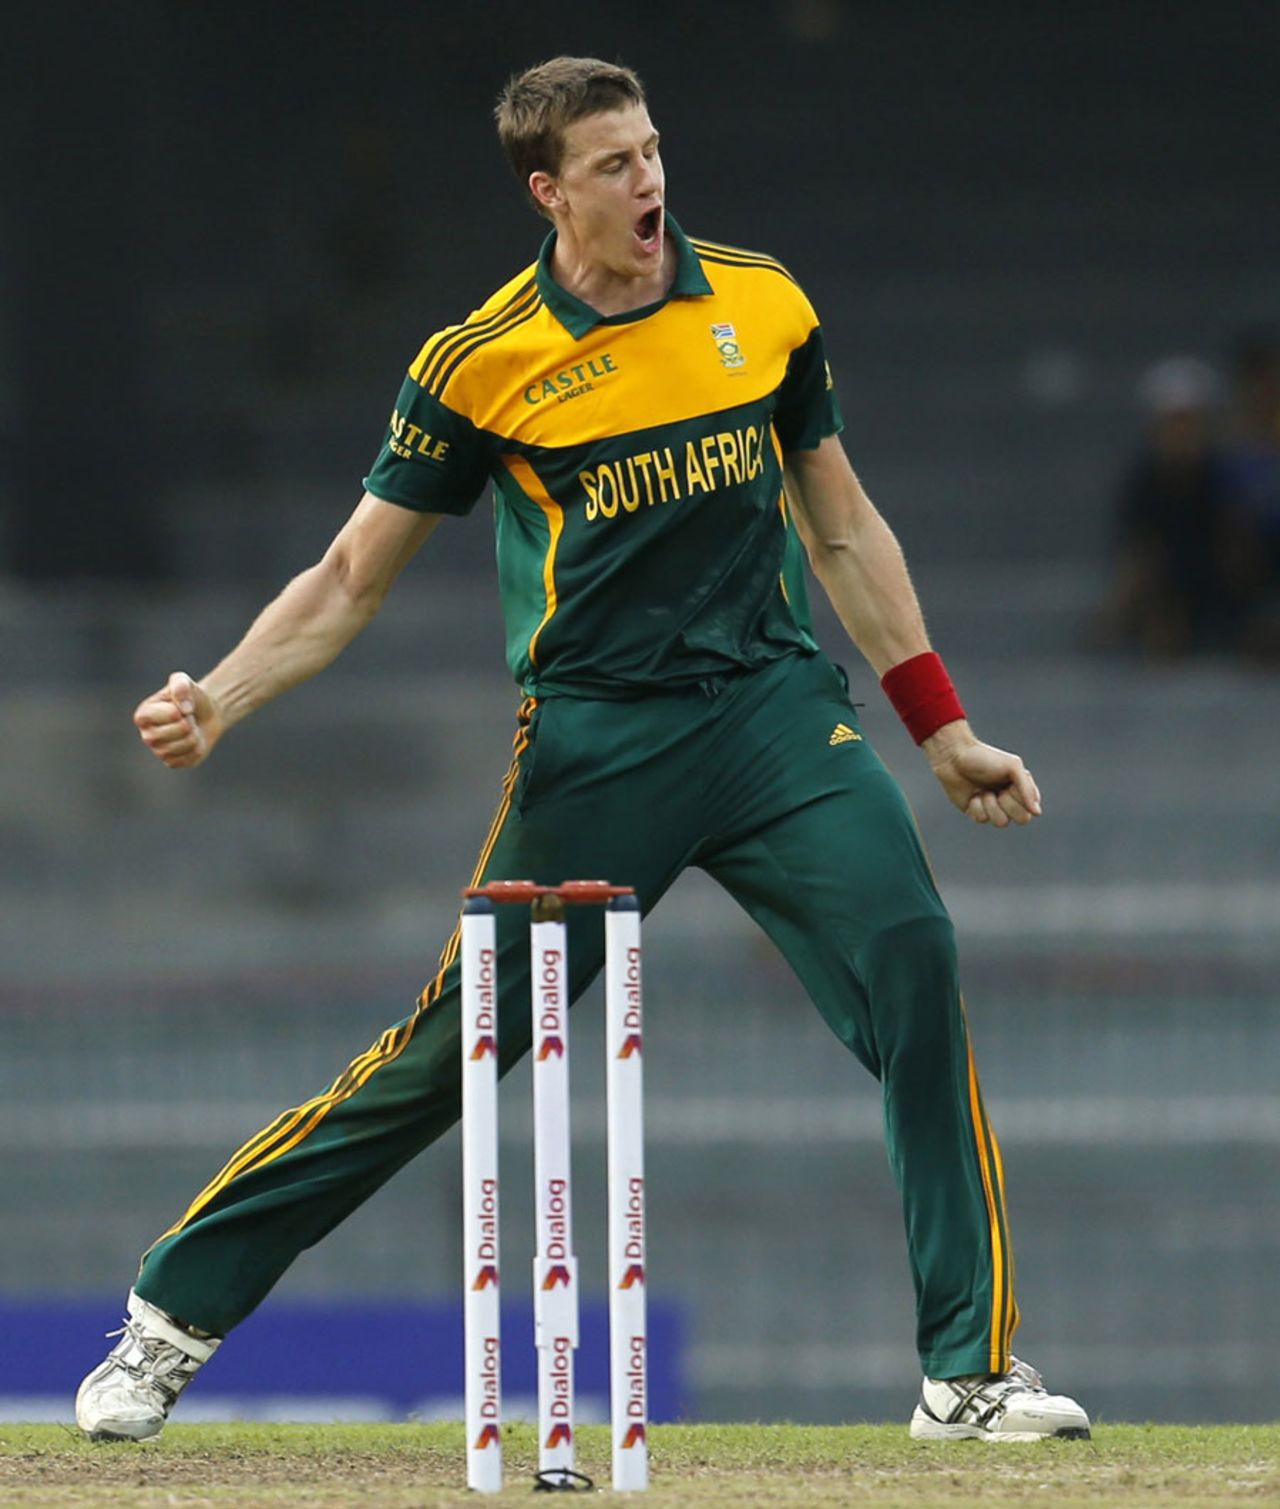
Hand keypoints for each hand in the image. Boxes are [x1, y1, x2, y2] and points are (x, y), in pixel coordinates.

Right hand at [133, 671, 223, 769]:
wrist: (206, 714)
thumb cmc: (190, 697)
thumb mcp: (183, 681)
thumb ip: (180, 685)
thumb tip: (183, 709)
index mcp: (143, 715)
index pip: (160, 716)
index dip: (176, 711)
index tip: (180, 707)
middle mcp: (147, 736)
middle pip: (173, 733)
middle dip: (188, 723)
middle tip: (188, 718)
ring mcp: (159, 751)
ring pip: (184, 746)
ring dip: (195, 735)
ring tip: (191, 728)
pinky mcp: (173, 762)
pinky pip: (189, 758)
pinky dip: (198, 748)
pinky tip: (193, 740)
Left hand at [922, 721, 1041, 827]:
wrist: (954, 758)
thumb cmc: (984, 758)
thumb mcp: (1012, 767)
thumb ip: (1027, 790)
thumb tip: (1037, 813)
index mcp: (1021, 789)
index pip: (1031, 809)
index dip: (1020, 799)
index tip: (1010, 784)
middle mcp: (1009, 800)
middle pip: (1021, 819)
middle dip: (1007, 805)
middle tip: (998, 791)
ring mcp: (993, 807)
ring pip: (1001, 823)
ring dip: (991, 805)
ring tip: (983, 792)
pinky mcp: (976, 812)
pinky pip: (982, 820)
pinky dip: (976, 806)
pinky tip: (972, 795)